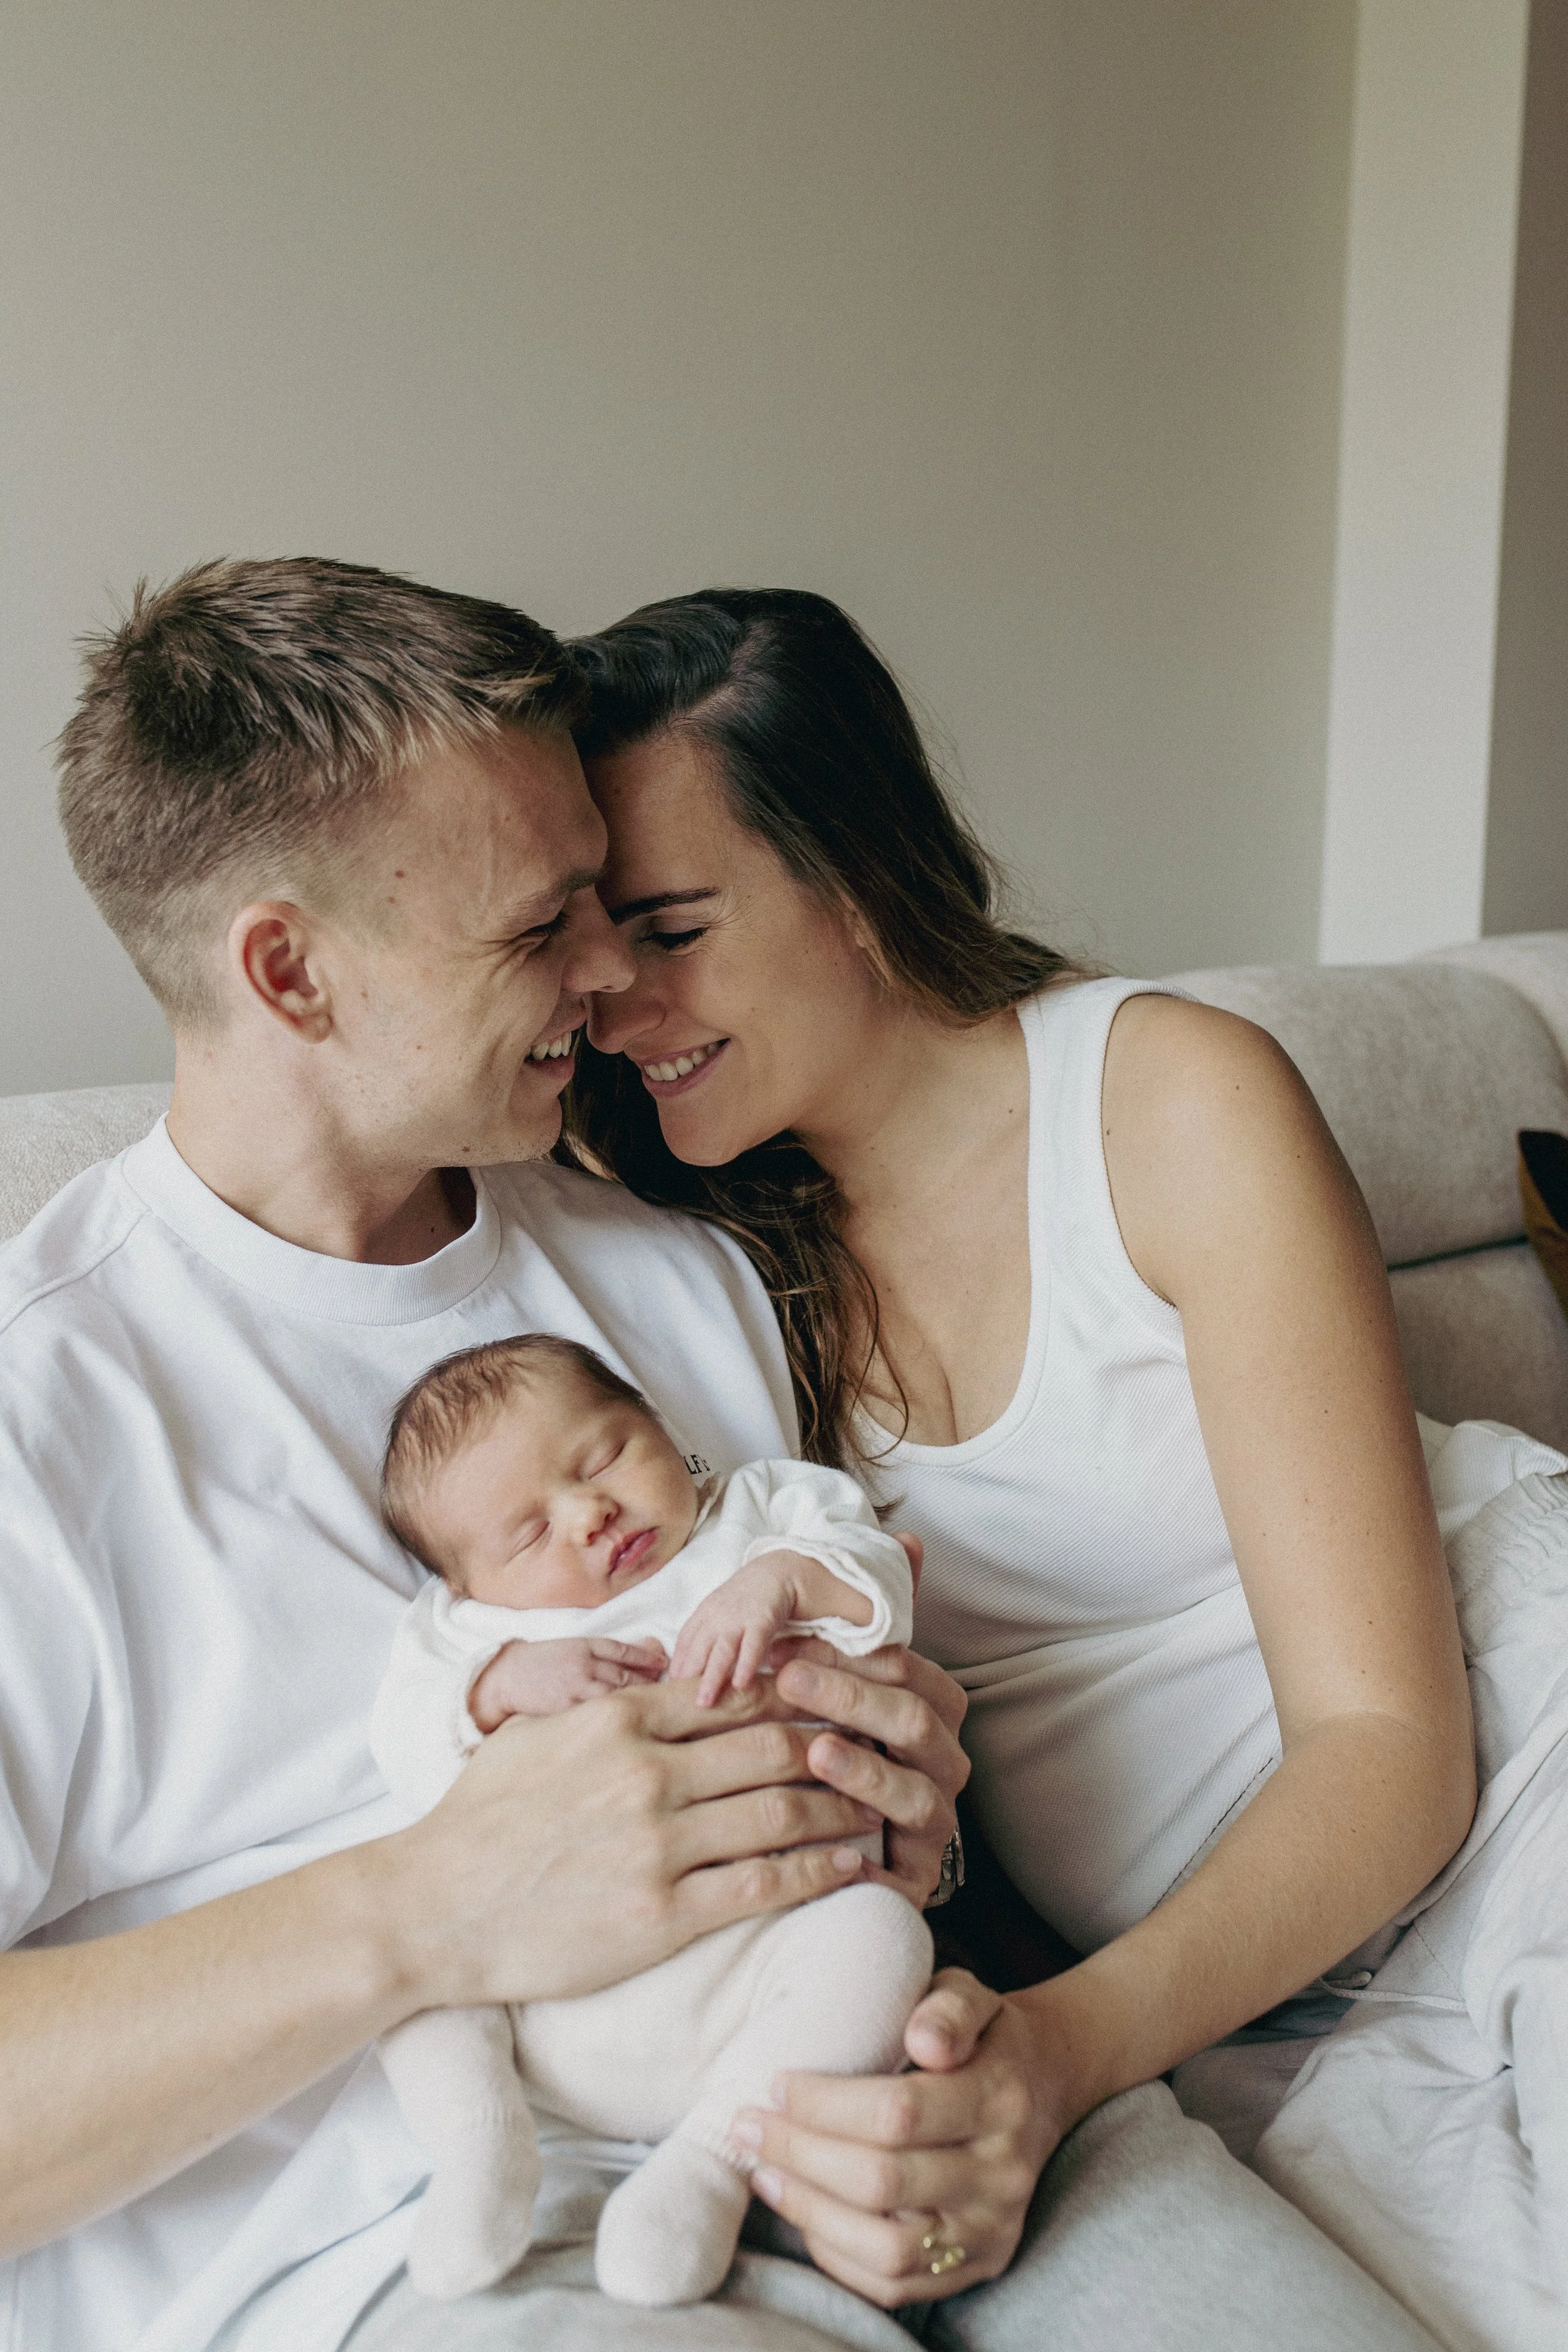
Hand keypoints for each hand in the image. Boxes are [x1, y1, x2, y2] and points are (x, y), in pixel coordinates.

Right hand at [385, 1678, 885, 2008]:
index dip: (797, 1692)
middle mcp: (647, 1773)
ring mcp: (657, 1845)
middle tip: (880, 1744)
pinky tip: (852, 1865)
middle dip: (837, 1741)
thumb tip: (656, 1665)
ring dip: (843, 1805)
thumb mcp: (537, 1731)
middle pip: (774, 1744)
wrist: (431, 1908)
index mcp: (620, 1721)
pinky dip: (819, 1871)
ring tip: (881, 1803)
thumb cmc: (481, 1819)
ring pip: (781, 1810)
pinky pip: (764, 1884)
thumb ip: (605, 1698)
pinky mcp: (662, 1914)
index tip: (838, 1695)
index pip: (734, 1692)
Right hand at [468, 1636, 665, 1729]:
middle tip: (671, 1697)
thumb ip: (611, 1652)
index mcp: (585, 1646)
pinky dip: (615, 1726)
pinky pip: (596, 1720)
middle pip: (626, 1678)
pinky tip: (631, 1734)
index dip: (649, 1659)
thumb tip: (654, 1649)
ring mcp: (573, 1691)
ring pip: (615, 1700)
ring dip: (639, 1709)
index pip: (624, 1652)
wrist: (504, 1678)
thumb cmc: (544, 1663)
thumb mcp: (576, 1647)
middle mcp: (582, 1666)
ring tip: (659, 1719)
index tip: (667, 1667)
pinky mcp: (564, 1713)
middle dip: (651, 1688)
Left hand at [669, 1554, 803, 1704]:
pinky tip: (741, 1684)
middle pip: (697, 1650)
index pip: (683, 1643)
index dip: (676, 1667)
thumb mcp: (717, 1614)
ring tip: (705, 1702)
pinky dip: (746, 1663)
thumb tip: (683, 1673)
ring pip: (721, 1650)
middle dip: (687, 1678)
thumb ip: (703, 1639)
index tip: (668, 1693)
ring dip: (712, 1677)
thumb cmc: (744, 1600)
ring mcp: (738, 1618)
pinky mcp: (762, 1619)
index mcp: (703, 1616)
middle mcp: (716, 1617)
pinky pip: (753, 1644)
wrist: (776, 1572)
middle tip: (679, 1706)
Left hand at [735, 1969, 1057, 2306]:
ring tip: (764, 2174)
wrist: (1042, 2087)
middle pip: (884, 2182)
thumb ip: (947, 2008)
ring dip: (811, 2212)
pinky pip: (896, 2284)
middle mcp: (1002, 2173)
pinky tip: (803, 2211)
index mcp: (1001, 2098)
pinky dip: (838, 2255)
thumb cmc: (983, 2035)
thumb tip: (922, 2039)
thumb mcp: (971, 1996)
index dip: (825, 2104)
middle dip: (800, 2154)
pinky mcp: (978, 2264)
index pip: (898, 2113)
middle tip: (747, 2127)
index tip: (777, 2083)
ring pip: (888, 2248)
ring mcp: (991, 2229)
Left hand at [771, 1637, 968, 1907]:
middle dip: (850, 1697)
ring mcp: (934, 1824)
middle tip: (790, 1680)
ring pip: (917, 1795)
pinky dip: (872, 1868)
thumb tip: (769, 1642)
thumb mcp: (828, 1711)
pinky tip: (834, 1855)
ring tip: (817, 1752)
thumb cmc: (825, 1763)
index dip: (845, 1653)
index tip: (783, 1648)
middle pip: (914, 1721)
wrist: (837, 1850)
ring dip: (867, 1771)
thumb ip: (813, 1673)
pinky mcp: (917, 1883)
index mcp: (932, 1712)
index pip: (903, 1670)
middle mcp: (944, 1765)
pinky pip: (903, 1879)